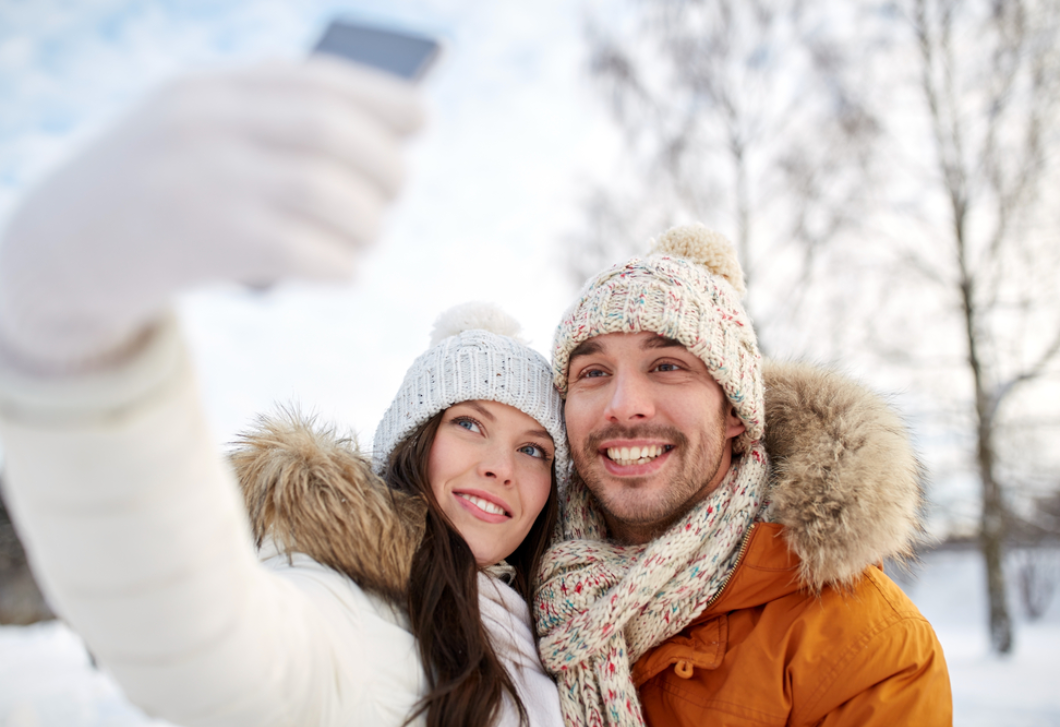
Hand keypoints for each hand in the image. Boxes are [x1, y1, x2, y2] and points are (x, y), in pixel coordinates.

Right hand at [0, 57, 423, 370]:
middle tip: (392, 195)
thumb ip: (268, 129)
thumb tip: (385, 142)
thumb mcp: (194, 138)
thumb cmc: (152, 199)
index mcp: (209, 90)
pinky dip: (341, 264)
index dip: (381, 97)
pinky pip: (302, 250)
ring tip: (365, 240)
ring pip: (325, 191)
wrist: (56, 255)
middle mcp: (205, 123)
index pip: (316, 78)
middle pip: (332, 132)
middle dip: (385, 165)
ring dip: (367, 222)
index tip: (422, 118)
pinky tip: (346, 273)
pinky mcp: (200, 242)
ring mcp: (200, 181)